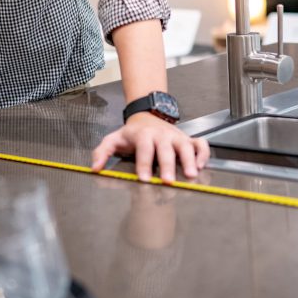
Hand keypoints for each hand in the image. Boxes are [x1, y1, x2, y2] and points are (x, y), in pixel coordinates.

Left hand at [91, 112, 209, 182]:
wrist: (146, 116)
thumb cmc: (131, 133)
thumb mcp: (113, 139)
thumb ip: (101, 153)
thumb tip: (95, 169)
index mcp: (143, 135)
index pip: (144, 148)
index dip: (144, 163)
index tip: (144, 178)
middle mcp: (161, 135)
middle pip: (166, 149)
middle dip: (168, 165)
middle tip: (168, 181)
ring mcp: (176, 136)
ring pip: (186, 146)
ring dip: (189, 160)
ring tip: (191, 175)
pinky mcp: (187, 139)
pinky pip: (200, 144)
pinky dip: (203, 154)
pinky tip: (201, 166)